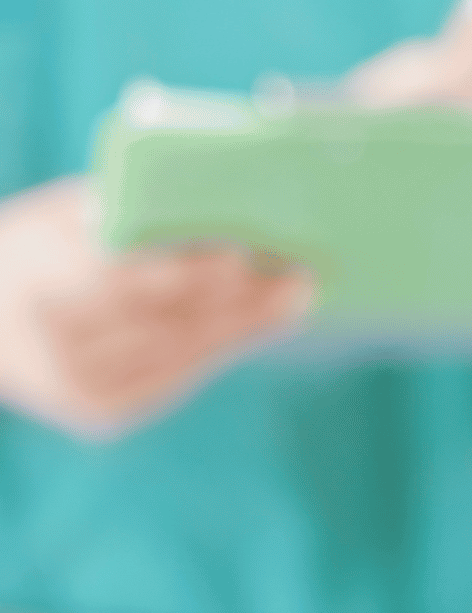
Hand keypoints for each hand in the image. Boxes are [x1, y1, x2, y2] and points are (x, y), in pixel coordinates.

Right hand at [0, 179, 311, 435]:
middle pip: (161, 321)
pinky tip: (258, 324)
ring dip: (243, 327)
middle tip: (297, 280)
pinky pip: (175, 377)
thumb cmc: (42, 249)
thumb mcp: (67, 215)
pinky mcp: (101, 411)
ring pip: (178, 353)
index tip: (237, 256)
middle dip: (237, 301)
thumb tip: (225, 201)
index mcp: (33, 273)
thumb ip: (129, 212)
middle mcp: (50, 340)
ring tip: (294, 297)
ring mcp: (75, 384)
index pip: (115, 278)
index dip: (179, 273)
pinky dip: (218, 348)